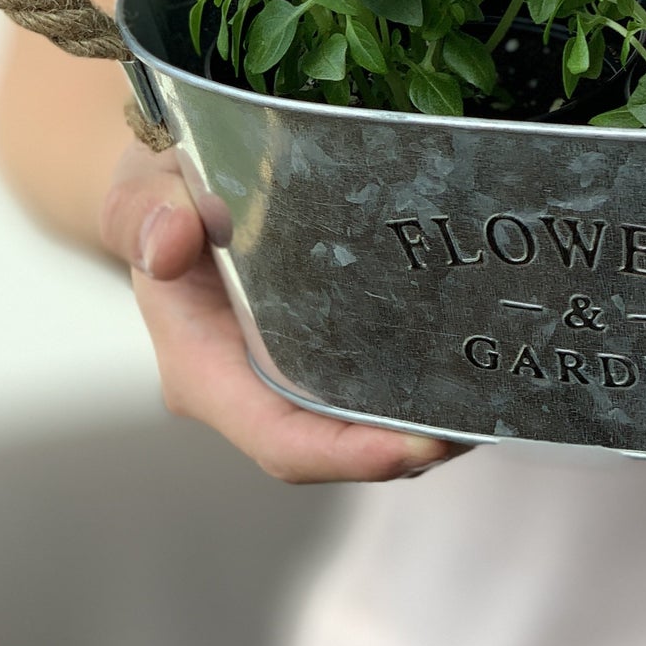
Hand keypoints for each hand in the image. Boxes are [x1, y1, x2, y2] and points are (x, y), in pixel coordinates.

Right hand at [99, 141, 460, 482]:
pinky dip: (426, 388)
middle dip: (410, 447)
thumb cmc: (163, 196)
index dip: (348, 454)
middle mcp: (253, 388)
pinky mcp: (324, 353)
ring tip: (499, 403)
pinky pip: (376, 386)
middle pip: (337, 446)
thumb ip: (151, 213)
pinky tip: (478, 367)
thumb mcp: (146, 191)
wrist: (174, 192)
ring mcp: (291, 377)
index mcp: (207, 369)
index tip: (415, 447)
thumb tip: (168, 244)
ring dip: (430, 424)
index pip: (279, 441)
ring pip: (366, 425)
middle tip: (486, 422)